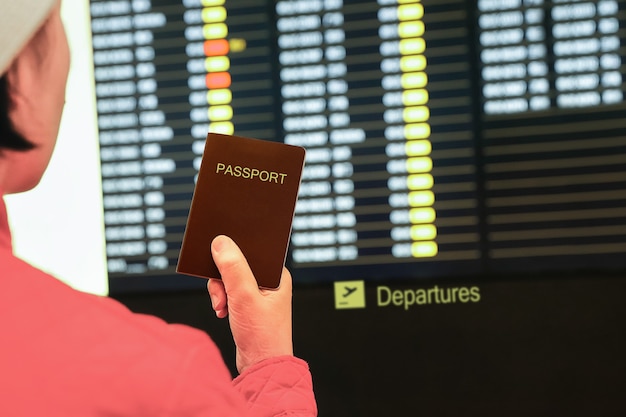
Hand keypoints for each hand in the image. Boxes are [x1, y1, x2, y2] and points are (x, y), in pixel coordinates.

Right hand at [207, 235, 293, 372]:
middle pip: (237, 265)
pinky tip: (222, 311)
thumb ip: (233, 268)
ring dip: (221, 292)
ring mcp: (260, 294)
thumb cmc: (262, 335)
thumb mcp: (244, 296)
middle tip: (221, 293)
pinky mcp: (250, 306)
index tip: (216, 260)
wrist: (261, 367)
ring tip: (222, 306)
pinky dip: (223, 300)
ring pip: (231, 280)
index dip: (232, 255)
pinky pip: (230, 293)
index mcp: (277, 274)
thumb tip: (221, 242)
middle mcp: (270, 282)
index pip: (251, 252)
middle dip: (223, 279)